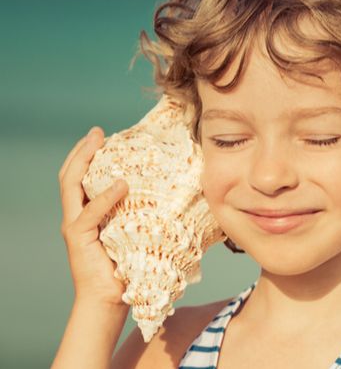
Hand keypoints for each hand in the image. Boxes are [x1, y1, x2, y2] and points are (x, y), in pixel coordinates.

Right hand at [58, 126, 129, 306]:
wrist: (112, 299)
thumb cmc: (130, 267)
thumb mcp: (138, 232)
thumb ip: (144, 212)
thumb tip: (179, 191)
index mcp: (89, 212)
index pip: (80, 177)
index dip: (88, 154)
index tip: (102, 135)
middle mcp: (77, 215)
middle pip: (70, 175)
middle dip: (82, 150)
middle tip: (97, 132)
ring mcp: (75, 226)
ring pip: (71, 186)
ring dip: (84, 162)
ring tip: (98, 144)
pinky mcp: (79, 239)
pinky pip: (89, 213)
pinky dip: (104, 197)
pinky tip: (120, 184)